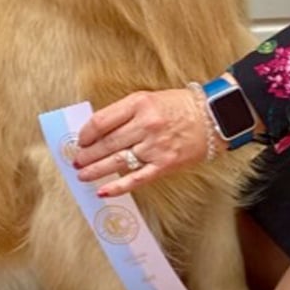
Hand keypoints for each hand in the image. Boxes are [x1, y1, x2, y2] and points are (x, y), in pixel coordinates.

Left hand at [73, 89, 210, 196]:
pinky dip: (118, 187)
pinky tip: (103, 191)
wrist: (213, 117)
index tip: (80, 140)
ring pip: (117, 161)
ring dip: (95, 170)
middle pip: (107, 143)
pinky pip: (137, 178)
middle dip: (87, 155)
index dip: (86, 133)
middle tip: (76, 161)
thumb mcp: (149, 98)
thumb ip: (125, 112)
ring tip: (82, 175)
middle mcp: (146, 124)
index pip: (102, 121)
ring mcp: (155, 146)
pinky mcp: (165, 164)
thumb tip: (98, 130)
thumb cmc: (179, 106)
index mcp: (140, 103)